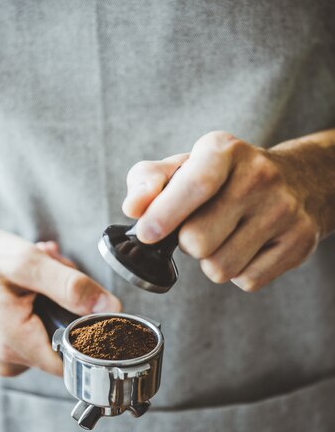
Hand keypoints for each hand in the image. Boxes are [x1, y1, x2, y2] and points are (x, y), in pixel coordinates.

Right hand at [0, 215, 120, 375]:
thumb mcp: (25, 261)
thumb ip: (70, 286)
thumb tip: (110, 308)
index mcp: (14, 344)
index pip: (78, 356)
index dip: (90, 324)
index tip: (80, 293)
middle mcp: (8, 358)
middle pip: (66, 337)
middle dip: (68, 301)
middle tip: (52, 269)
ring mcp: (2, 354)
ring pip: (52, 328)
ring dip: (53, 296)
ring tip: (33, 271)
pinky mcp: (0, 345)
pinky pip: (34, 327)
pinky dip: (37, 300)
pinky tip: (24, 280)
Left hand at [122, 130, 334, 291]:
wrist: (297, 181)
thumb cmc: (225, 178)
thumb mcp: (185, 166)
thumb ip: (149, 181)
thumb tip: (133, 208)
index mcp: (224, 151)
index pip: (196, 184)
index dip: (165, 214)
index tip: (146, 233)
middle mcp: (259, 176)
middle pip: (198, 240)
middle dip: (188, 243)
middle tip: (200, 227)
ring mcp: (283, 211)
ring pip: (220, 268)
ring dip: (212, 260)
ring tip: (225, 236)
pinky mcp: (298, 243)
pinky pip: (246, 280)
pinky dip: (238, 272)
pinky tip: (247, 247)